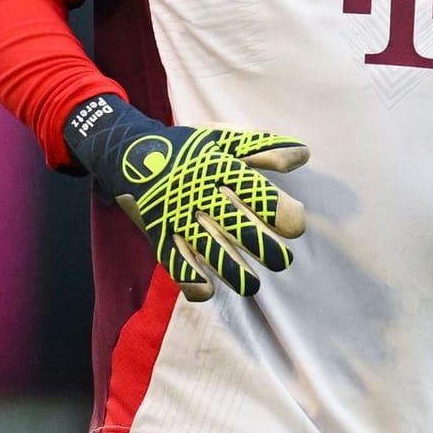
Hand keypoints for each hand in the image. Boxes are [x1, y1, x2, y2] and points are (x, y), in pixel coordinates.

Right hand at [65, 94, 308, 300]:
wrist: (128, 152)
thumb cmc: (188, 149)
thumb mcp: (224, 141)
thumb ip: (264, 149)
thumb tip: (304, 154)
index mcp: (217, 166)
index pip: (249, 188)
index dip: (274, 208)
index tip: (296, 228)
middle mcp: (196, 190)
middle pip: (230, 220)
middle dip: (258, 244)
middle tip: (282, 262)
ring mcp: (174, 212)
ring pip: (203, 244)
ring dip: (228, 268)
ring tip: (251, 285)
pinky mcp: (157, 231)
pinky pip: (170, 257)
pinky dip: (187, 276)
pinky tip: (207, 290)